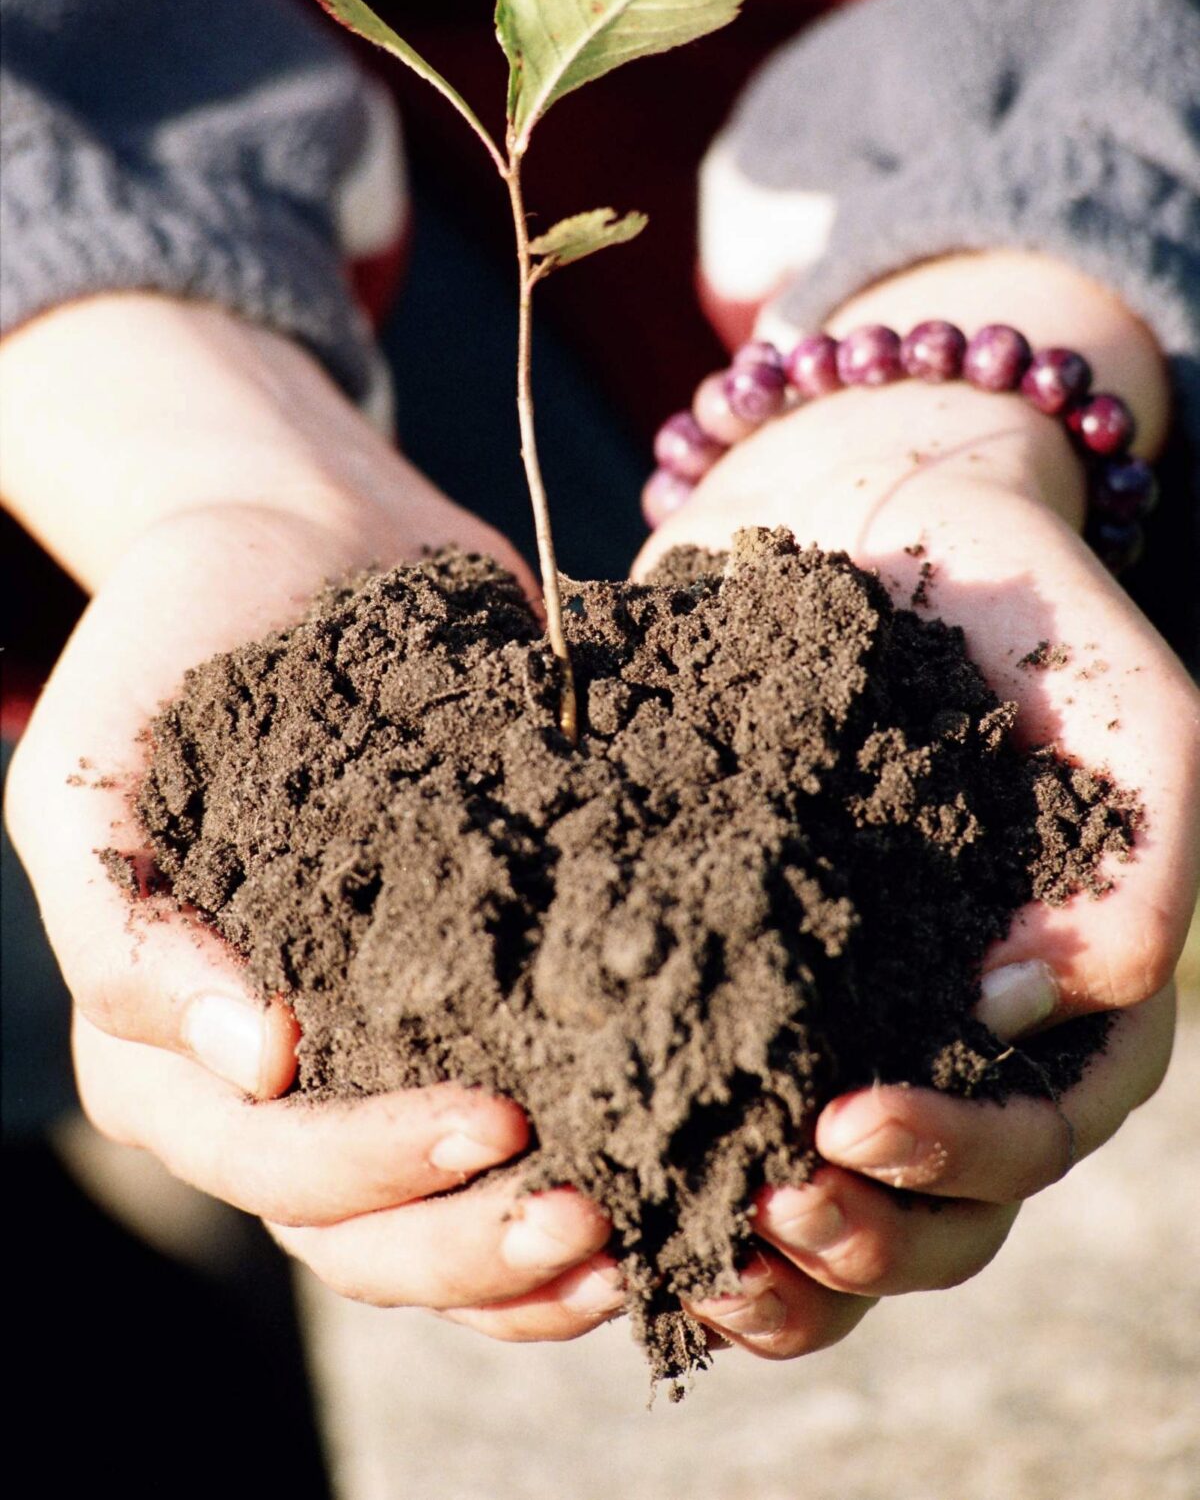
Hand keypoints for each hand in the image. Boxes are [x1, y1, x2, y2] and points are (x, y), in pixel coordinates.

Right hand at [2, 297, 620, 1342]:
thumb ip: (126, 929)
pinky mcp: (472, 992)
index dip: (373, 1171)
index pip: (261, 1159)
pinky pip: (520, 1124)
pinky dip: (586, 1167)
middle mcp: (270, 1076)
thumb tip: (255, 1062)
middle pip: (360, 1228)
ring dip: (534, 1251)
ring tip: (646, 1225)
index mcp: (166, 1043)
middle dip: (472, 1241)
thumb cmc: (171, 651)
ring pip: (440, 1214)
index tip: (499, 1123)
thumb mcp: (90, 779)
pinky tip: (679, 1169)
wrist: (294, 541)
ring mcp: (375, 1044)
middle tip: (595, 1213)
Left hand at [635, 253, 1199, 1358]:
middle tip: (755, 1212)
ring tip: (688, 1252)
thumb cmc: (1020, 600)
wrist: (876, 506)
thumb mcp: (1127, 703)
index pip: (1040, 1128)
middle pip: (940, 1210)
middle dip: (856, 1240)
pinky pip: (727, 1110)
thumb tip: (1022, 1012)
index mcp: (1069, 988)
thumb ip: (1138, 866)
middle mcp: (962, 1026)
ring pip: (837, 1197)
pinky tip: (616, 1183)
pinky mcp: (746, 974)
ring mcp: (855, 1010)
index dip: (957, 1158)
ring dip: (773, 1256)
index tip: (845, 1118)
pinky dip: (685, 1173)